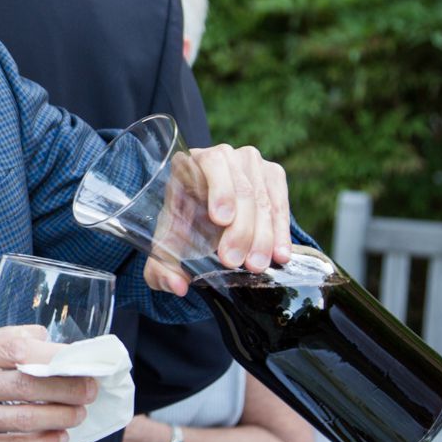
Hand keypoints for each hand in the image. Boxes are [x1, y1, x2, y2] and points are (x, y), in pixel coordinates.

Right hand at [0, 326, 96, 441]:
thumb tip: (40, 338)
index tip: (77, 359)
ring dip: (59, 416)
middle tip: (89, 387)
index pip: (14, 348)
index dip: (54, 355)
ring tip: (78, 412)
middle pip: (26, 384)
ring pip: (23, 419)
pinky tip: (56, 437)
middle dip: (67, 387)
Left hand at [145, 144, 293, 294]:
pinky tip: (280, 254)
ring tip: (256, 265)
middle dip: (241, 228)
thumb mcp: (165, 248)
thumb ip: (160, 269)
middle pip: (241, 188)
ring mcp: (250, 162)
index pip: (211, 164)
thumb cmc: (181, 229)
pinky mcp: (272, 174)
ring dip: (263, 234)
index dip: (220, 190)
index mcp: (189, 163)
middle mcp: (221, 155)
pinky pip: (281, 202)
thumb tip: (177, 286)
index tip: (221, 220)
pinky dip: (281, 231)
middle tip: (234, 260)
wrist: (204, 218)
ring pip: (263, 198)